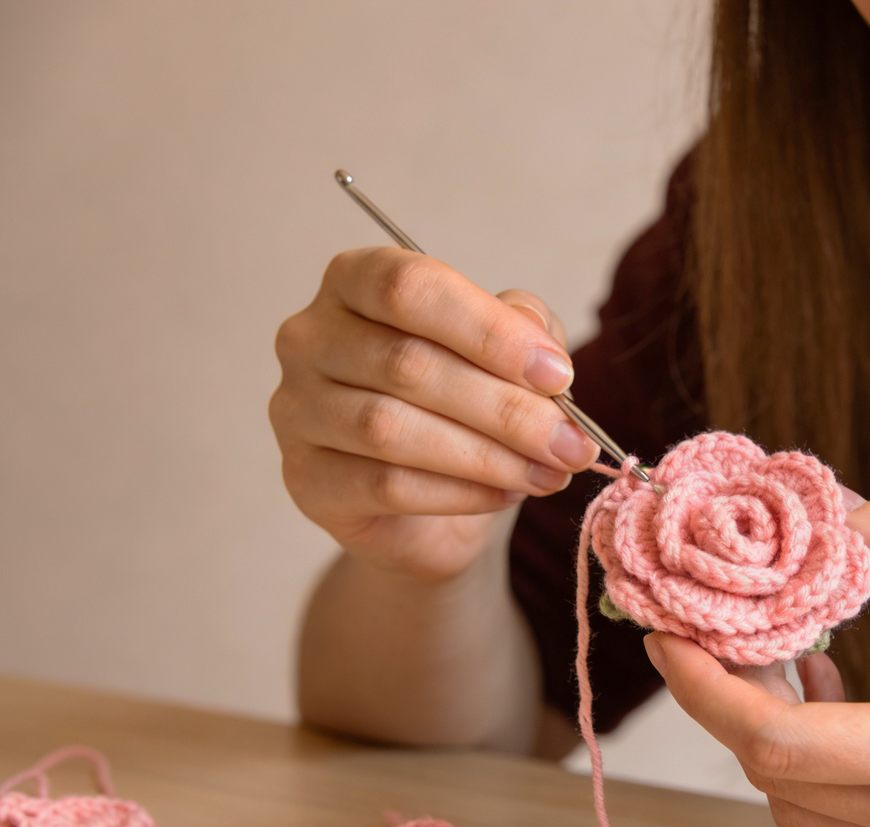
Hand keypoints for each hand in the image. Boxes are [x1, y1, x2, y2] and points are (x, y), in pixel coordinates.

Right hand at [270, 248, 600, 578]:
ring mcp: (296, 410)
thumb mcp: (505, 351)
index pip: (411, 287)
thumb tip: (542, 350)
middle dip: (506, 408)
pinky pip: (384, 485)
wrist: (423, 502)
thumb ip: (524, 329)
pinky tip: (507, 493)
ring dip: (488, 455)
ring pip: (391, 429)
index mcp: (356, 281)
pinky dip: (459, 492)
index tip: (557, 374)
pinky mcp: (306, 479)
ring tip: (550, 472)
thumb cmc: (460, 405)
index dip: (489, 331)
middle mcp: (311, 337)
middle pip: (407, 364)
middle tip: (573, 443)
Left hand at [644, 500, 869, 826]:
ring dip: (768, 734)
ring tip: (791, 654)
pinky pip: (843, 820)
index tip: (664, 630)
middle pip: (770, 774)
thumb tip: (831, 505)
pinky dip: (815, 764)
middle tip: (708, 627)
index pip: (774, 740)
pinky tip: (840, 697)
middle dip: (722, 699)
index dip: (703, 688)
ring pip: (799, 805)